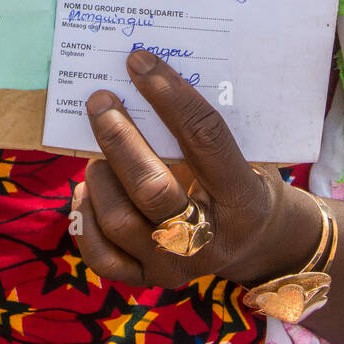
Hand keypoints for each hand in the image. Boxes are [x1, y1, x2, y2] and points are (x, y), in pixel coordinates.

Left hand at [72, 50, 321, 288]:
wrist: (258, 243)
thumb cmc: (247, 180)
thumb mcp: (246, 153)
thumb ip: (204, 128)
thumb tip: (146, 75)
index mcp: (242, 199)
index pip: (204, 139)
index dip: (169, 96)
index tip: (140, 62)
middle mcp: (208, 240)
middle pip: (151, 188)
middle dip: (119, 137)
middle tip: (100, 100)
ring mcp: (175, 267)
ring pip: (118, 220)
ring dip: (101, 175)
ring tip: (97, 151)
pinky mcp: (148, 281)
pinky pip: (102, 256)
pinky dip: (85, 218)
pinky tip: (87, 189)